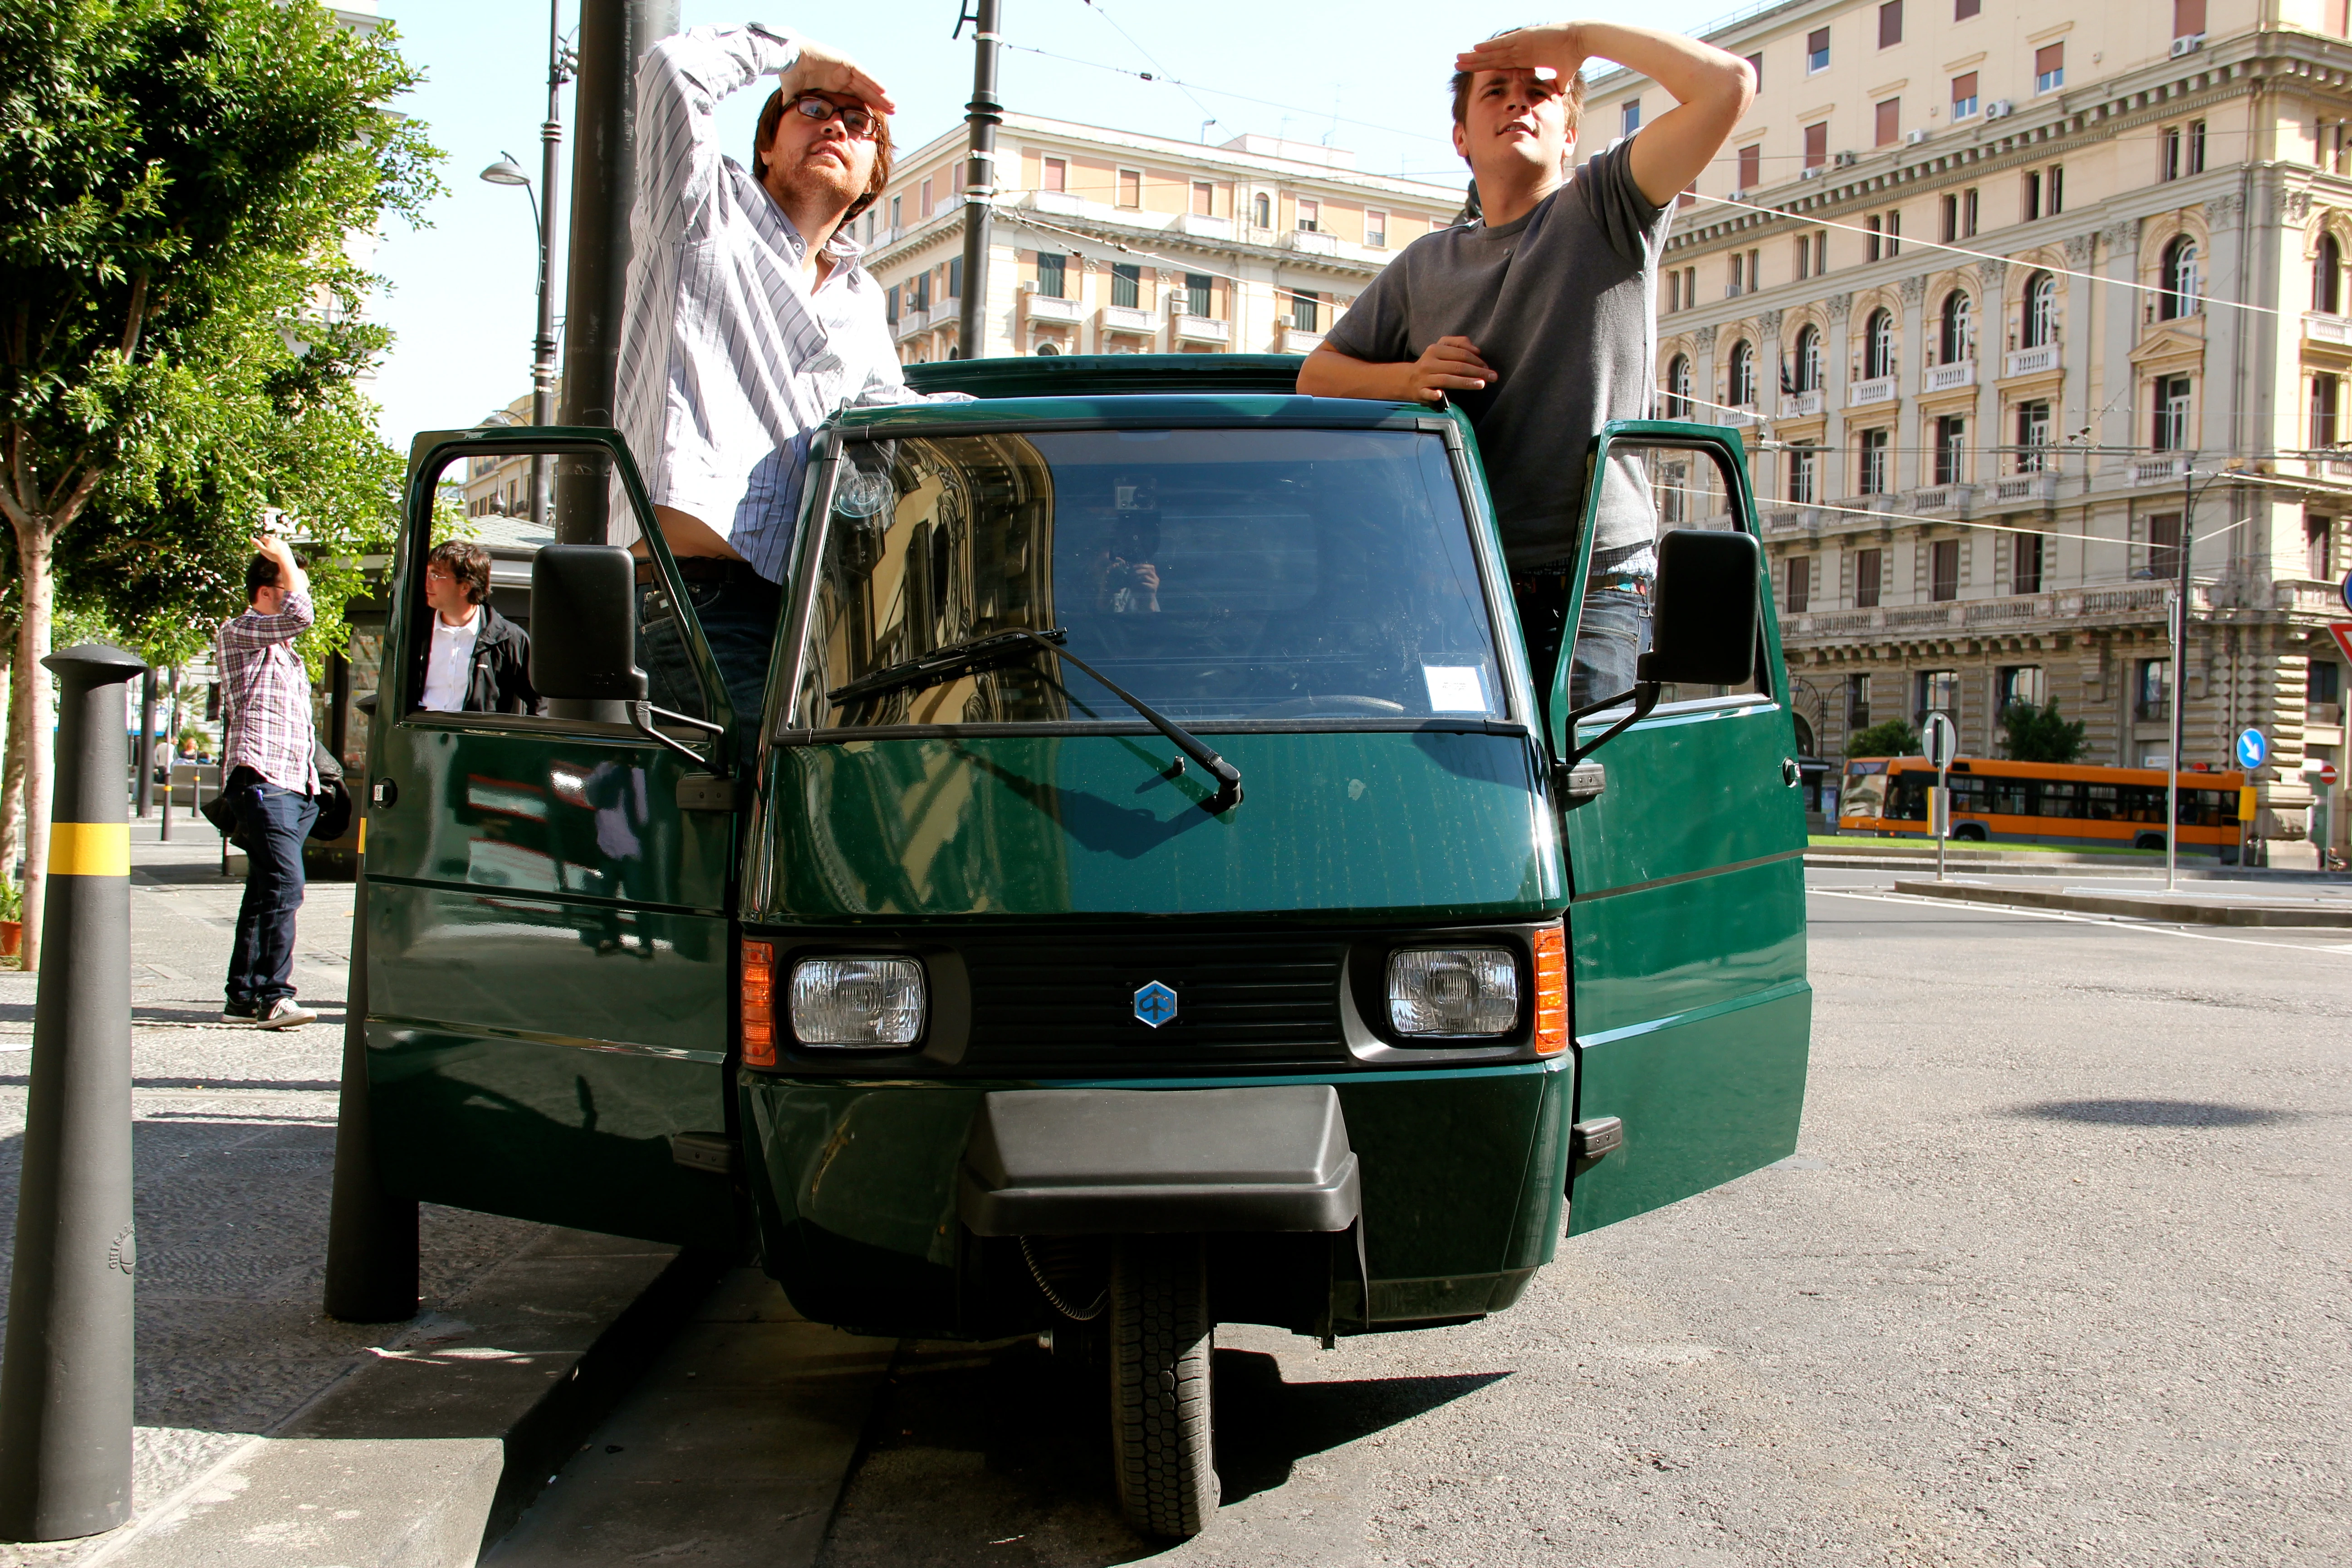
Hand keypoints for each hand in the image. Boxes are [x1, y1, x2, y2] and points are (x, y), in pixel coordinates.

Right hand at [249, 531, 294, 570]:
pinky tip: (278, 546)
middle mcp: (275, 539)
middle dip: (266, 539)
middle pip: (269, 537)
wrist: (284, 558)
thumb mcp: (263, 550)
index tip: (259, 541)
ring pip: (275, 539)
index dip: (260, 540)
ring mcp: (281, 541)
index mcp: (268, 540)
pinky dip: (279, 543)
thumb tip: (251, 538)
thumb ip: (257, 544)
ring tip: (271, 543)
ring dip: (273, 540)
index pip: (262, 538)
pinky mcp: (285, 544)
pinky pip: (281, 542)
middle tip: (265, 542)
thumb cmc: (273, 555)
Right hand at [783, 39, 894, 117]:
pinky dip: (873, 82)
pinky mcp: (845, 62)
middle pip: (865, 92)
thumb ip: (800, 108)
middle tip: (893, 112)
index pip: (855, 98)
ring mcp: (845, 69)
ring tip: (892, 105)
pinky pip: (863, 74)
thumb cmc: (791, 75)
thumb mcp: (798, 97)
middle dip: (879, 102)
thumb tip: (788, 119)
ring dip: (880, 95)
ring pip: (867, 84)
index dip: (866, 108)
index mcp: (834, 86)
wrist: (788, 58)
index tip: (876, 120)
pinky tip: (884, 91)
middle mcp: (842, 77)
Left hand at [1127, 562, 1159, 593]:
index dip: (1141, 566)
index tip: (1132, 567)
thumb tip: (1129, 568)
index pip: (1149, 567)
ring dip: (1136, 578)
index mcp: (1153, 575)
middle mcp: (1156, 578)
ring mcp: (1156, 583)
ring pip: (1145, 576)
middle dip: (1138, 571)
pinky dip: (1137, 584)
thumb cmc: (1139, 591)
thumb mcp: (1137, 581)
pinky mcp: (1153, 589)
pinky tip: (1133, 587)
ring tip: (1131, 581)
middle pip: (1148, 570)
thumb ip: (1136, 574)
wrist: (1143, 603)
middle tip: (1130, 574)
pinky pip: (1144, 584)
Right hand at [1405, 336, 1495, 402]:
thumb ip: (1459, 343)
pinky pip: (1428, 393)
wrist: (1408, 379)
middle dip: (1477, 371)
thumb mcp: (1442, 347)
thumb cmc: (1431, 363)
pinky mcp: (1420, 392)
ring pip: (1446, 379)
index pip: (1460, 354)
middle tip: (1492, 377)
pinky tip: (1441, 395)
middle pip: (1457, 366)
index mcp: (1435, 349)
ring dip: (1465, 382)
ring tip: (1481, 384)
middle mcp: (1429, 362)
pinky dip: (1434, 394)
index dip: (1476, 360)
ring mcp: (1424, 378)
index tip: (1487, 367)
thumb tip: (1477, 350)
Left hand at [1454, 24, 1587, 85]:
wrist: (1581, 42)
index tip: (1470, 73)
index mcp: (1524, 59)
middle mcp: (1519, 50)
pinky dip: (1491, 46)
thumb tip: (1557, 99)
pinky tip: (1476, 48)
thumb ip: (1555, 87)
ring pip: (1493, 51)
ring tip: (1460, 57)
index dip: (1485, 68)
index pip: (1499, 65)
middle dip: (1474, 62)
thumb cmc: (1572, 57)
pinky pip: (1504, 43)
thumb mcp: (1560, 79)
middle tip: (1456, 64)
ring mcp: (1521, 43)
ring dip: (1477, 54)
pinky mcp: (1525, 37)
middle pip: (1491, 58)